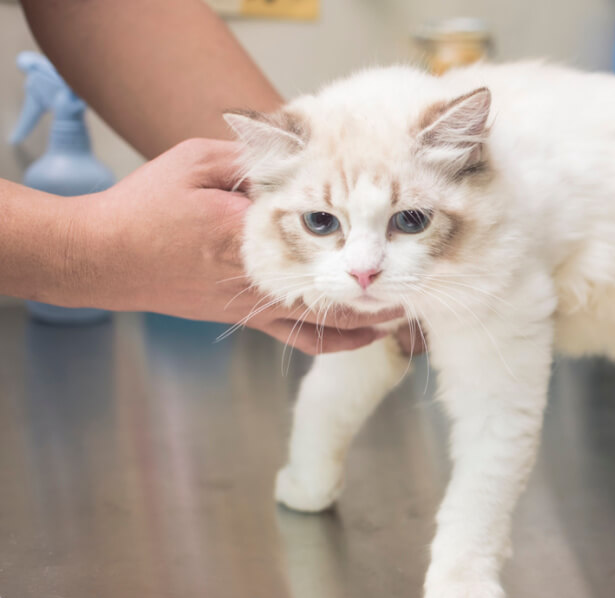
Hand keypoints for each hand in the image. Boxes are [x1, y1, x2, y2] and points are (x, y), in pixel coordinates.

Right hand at [72, 138, 419, 354]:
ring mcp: (254, 304)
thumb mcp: (198, 161)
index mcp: (246, 231)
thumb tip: (301, 149)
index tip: (395, 216)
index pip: (315, 228)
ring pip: (325, 322)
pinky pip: (303, 338)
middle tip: (419, 277)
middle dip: (377, 284)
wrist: (103, 257)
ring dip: (369, 318)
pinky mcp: (248, 319)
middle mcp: (258, 275)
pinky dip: (340, 339)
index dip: (358, 224)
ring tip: (405, 308)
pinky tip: (368, 333)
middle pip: (333, 286)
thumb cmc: (146, 204)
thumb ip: (253, 157)